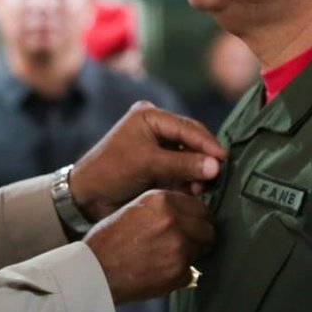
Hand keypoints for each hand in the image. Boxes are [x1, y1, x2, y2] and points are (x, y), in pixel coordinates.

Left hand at [71, 102, 224, 220]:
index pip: (188, 127)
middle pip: (192, 141)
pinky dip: (189, 180)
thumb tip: (217, 166)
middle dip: (204, 159)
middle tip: (217, 177)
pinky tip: (191, 191)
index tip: (225, 160)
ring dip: (197, 173)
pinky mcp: (159, 166)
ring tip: (199, 188)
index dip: (208, 143)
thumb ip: (183, 164)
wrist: (87, 196)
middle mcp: (156, 127)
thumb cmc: (112, 171)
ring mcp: (158, 147)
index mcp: (150, 116)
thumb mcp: (148, 163)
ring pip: (189, 157)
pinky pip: (182, 170)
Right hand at [84, 190, 214, 302]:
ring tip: (170, 259)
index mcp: (161, 199)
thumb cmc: (108, 241)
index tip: (192, 227)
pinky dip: (181, 274)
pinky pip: (192, 271)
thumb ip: (163, 209)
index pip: (199, 207)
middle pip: (208, 227)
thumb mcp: (135, 209)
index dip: (197, 219)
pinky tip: (161, 272)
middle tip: (186, 246)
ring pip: (203, 249)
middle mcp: (173, 219)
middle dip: (201, 237)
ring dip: (193, 255)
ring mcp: (178, 246)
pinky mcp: (179, 270)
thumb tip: (190, 216)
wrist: (94, 271)